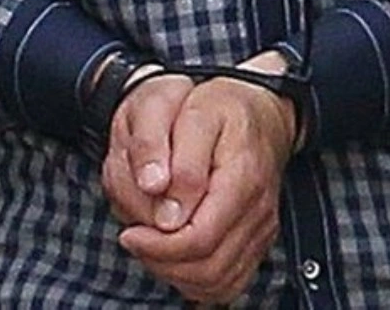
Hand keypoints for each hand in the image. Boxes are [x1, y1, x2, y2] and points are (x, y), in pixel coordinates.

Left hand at [118, 52, 296, 304]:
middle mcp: (257, 212)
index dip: (158, 246)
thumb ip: (174, 157)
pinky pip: (226, 280)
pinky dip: (194, 277)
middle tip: (133, 238)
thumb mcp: (190, 113)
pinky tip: (170, 252)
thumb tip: (163, 206)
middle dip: (161, 262)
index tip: (129, 233)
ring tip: (148, 243)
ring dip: (175, 272)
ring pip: (217, 282)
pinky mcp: (255, 240)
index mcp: (242, 179)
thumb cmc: (219, 107)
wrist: (257, 111)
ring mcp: (259, 230)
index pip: (200, 238)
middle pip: (209, 270)